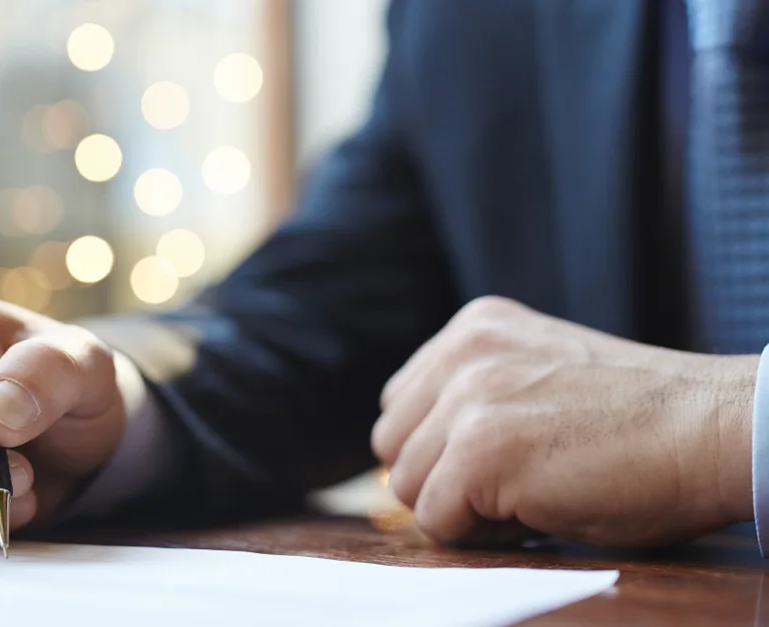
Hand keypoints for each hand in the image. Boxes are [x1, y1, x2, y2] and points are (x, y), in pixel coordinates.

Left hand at [371, 296, 756, 547]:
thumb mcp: (535, 380)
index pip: (401, 405)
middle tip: (514, 483)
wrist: (712, 430)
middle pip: (393, 446)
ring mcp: (469, 399)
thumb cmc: (638, 421)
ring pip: (408, 488)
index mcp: (473, 329)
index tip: (503, 457)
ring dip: (462, 508)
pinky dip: (482, 535)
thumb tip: (409, 464)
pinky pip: (438, 522)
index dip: (441, 449)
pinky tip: (539, 511)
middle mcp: (462, 353)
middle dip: (441, 480)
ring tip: (531, 493)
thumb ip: (471, 397)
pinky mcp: (481, 452)